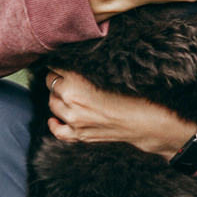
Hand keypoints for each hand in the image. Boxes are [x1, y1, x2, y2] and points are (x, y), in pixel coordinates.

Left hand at [44, 69, 196, 159]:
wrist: (145, 121)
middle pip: (51, 84)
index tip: (64, 62)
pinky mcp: (80, 135)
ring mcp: (74, 119)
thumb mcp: (109, 73)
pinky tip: (54, 118)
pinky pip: (58, 131)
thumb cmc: (133, 94)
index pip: (56, 67)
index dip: (60, 64)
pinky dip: (54, 124)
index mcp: (77, 80)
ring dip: (56, 97)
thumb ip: (88, 68)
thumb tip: (74, 62)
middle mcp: (71, 99)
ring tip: (65, 92)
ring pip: (52, 104)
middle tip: (66, 76)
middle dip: (57, 79)